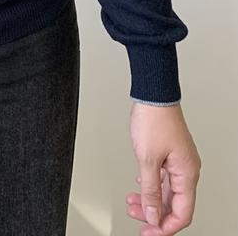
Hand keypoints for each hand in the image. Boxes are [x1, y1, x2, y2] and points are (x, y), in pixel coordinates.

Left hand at [127, 101, 200, 233]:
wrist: (153, 95)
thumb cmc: (153, 120)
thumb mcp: (147, 159)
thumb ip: (150, 190)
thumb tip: (152, 214)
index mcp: (187, 173)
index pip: (182, 213)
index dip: (165, 226)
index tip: (149, 232)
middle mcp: (186, 169)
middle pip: (174, 204)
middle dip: (155, 214)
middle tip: (137, 220)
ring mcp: (178, 161)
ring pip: (167, 190)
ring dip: (150, 199)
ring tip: (132, 204)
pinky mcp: (169, 154)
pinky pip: (163, 178)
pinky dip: (151, 185)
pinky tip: (140, 187)